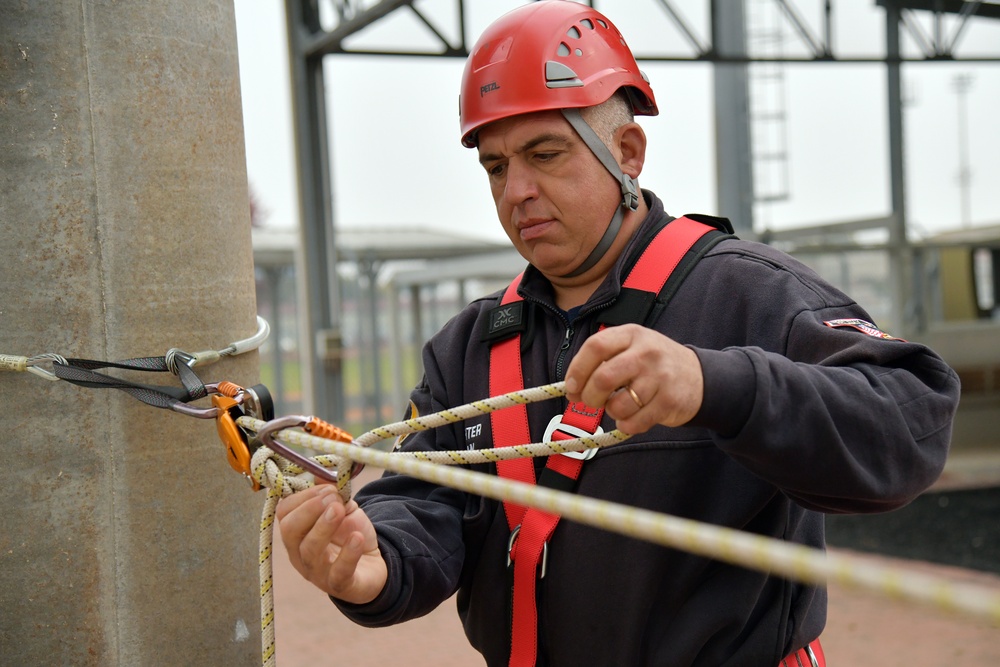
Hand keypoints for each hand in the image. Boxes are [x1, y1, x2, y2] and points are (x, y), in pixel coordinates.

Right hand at [275, 483, 387, 603]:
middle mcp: (300, 553)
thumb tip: (321, 473)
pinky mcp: (340, 585)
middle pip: (289, 532)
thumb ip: (331, 492)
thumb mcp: (342, 508)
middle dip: (309, 510)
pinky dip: (348, 554)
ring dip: (323, 527)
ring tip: (339, 510)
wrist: (374, 566)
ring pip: (309, 552)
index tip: (328, 489)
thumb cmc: (349, 535)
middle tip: (333, 499)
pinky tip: (357, 538)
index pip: (284, 513)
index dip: (304, 497)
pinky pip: (338, 573)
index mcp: (297, 532)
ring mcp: (317, 572)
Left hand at [564, 324, 703, 433]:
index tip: (571, 387)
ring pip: (618, 405)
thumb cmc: (653, 364)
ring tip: (619, 405)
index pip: (596, 347)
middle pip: (603, 378)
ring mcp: (660, 377)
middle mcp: (646, 352)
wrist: (699, 377)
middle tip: (590, 402)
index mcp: (631, 334)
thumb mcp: (631, 347)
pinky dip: (626, 424)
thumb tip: (572, 388)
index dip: (577, 370)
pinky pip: (634, 422)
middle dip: (590, 397)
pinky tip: (632, 416)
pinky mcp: (669, 401)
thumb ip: (603, 360)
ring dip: (611, 411)